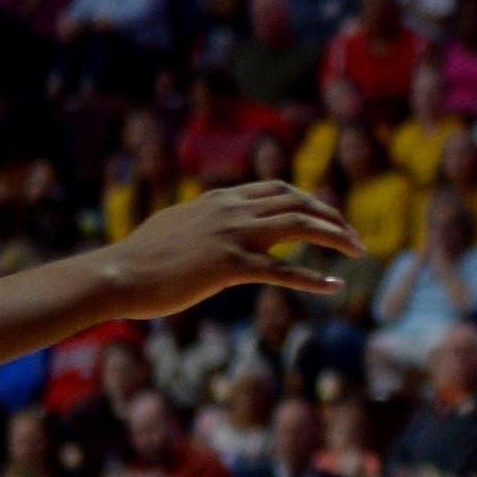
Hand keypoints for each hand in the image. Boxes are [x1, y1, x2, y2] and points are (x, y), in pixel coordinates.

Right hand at [103, 184, 353, 320]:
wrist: (118, 273)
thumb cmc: (141, 256)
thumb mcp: (176, 226)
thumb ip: (201, 221)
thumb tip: (208, 224)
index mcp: (220, 199)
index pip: (277, 190)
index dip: (310, 201)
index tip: (330, 216)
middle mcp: (231, 210)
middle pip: (297, 202)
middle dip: (332, 217)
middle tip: (355, 237)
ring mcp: (232, 236)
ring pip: (299, 227)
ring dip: (335, 237)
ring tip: (358, 251)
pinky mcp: (229, 266)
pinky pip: (283, 271)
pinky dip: (315, 278)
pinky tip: (336, 287)